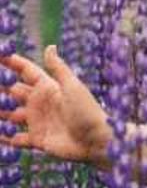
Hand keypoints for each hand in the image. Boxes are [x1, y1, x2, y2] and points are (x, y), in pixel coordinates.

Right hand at [0, 46, 109, 165]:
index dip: (11, 63)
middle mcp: (40, 103)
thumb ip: (59, 68)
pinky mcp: (37, 140)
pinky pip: (15, 139)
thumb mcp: (72, 87)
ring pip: (9, 115)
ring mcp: (37, 121)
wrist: (97, 142)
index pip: (26, 72)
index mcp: (48, 88)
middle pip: (12, 92)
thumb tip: (50, 46)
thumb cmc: (87, 111)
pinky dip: (4, 138)